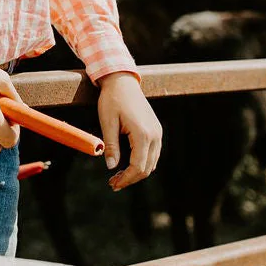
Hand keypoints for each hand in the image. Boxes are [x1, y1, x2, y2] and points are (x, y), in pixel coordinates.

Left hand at [97, 71, 161, 189]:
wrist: (122, 80)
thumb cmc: (112, 99)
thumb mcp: (107, 122)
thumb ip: (111, 146)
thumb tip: (111, 167)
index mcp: (143, 134)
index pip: (138, 167)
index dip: (126, 179)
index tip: (113, 184)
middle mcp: (154, 135)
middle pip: (147, 168)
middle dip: (131, 178)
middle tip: (113, 183)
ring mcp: (157, 132)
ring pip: (151, 162)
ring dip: (137, 172)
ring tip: (118, 175)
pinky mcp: (156, 129)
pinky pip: (153, 153)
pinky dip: (142, 162)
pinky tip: (128, 163)